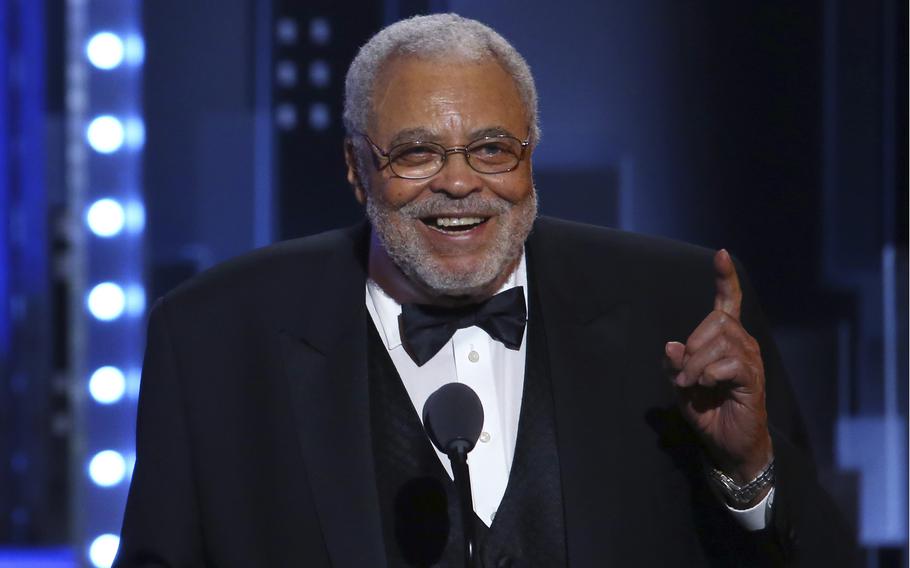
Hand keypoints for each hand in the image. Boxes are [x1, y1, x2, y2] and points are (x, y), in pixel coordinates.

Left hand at [665, 250, 772, 484]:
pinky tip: (705, 387)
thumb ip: (674, 364)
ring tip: (692, 384)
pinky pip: (728, 364)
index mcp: (726, 339)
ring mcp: (751, 360)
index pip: (728, 302)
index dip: (724, 278)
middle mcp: (743, 343)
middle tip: (684, 376)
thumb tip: (672, 345)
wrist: (728, 444)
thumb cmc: (707, 411)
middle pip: (716, 321)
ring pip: (719, 342)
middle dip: (691, 347)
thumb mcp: (681, 384)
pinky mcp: (753, 379)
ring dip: (696, 365)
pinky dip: (708, 374)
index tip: (721, 254)